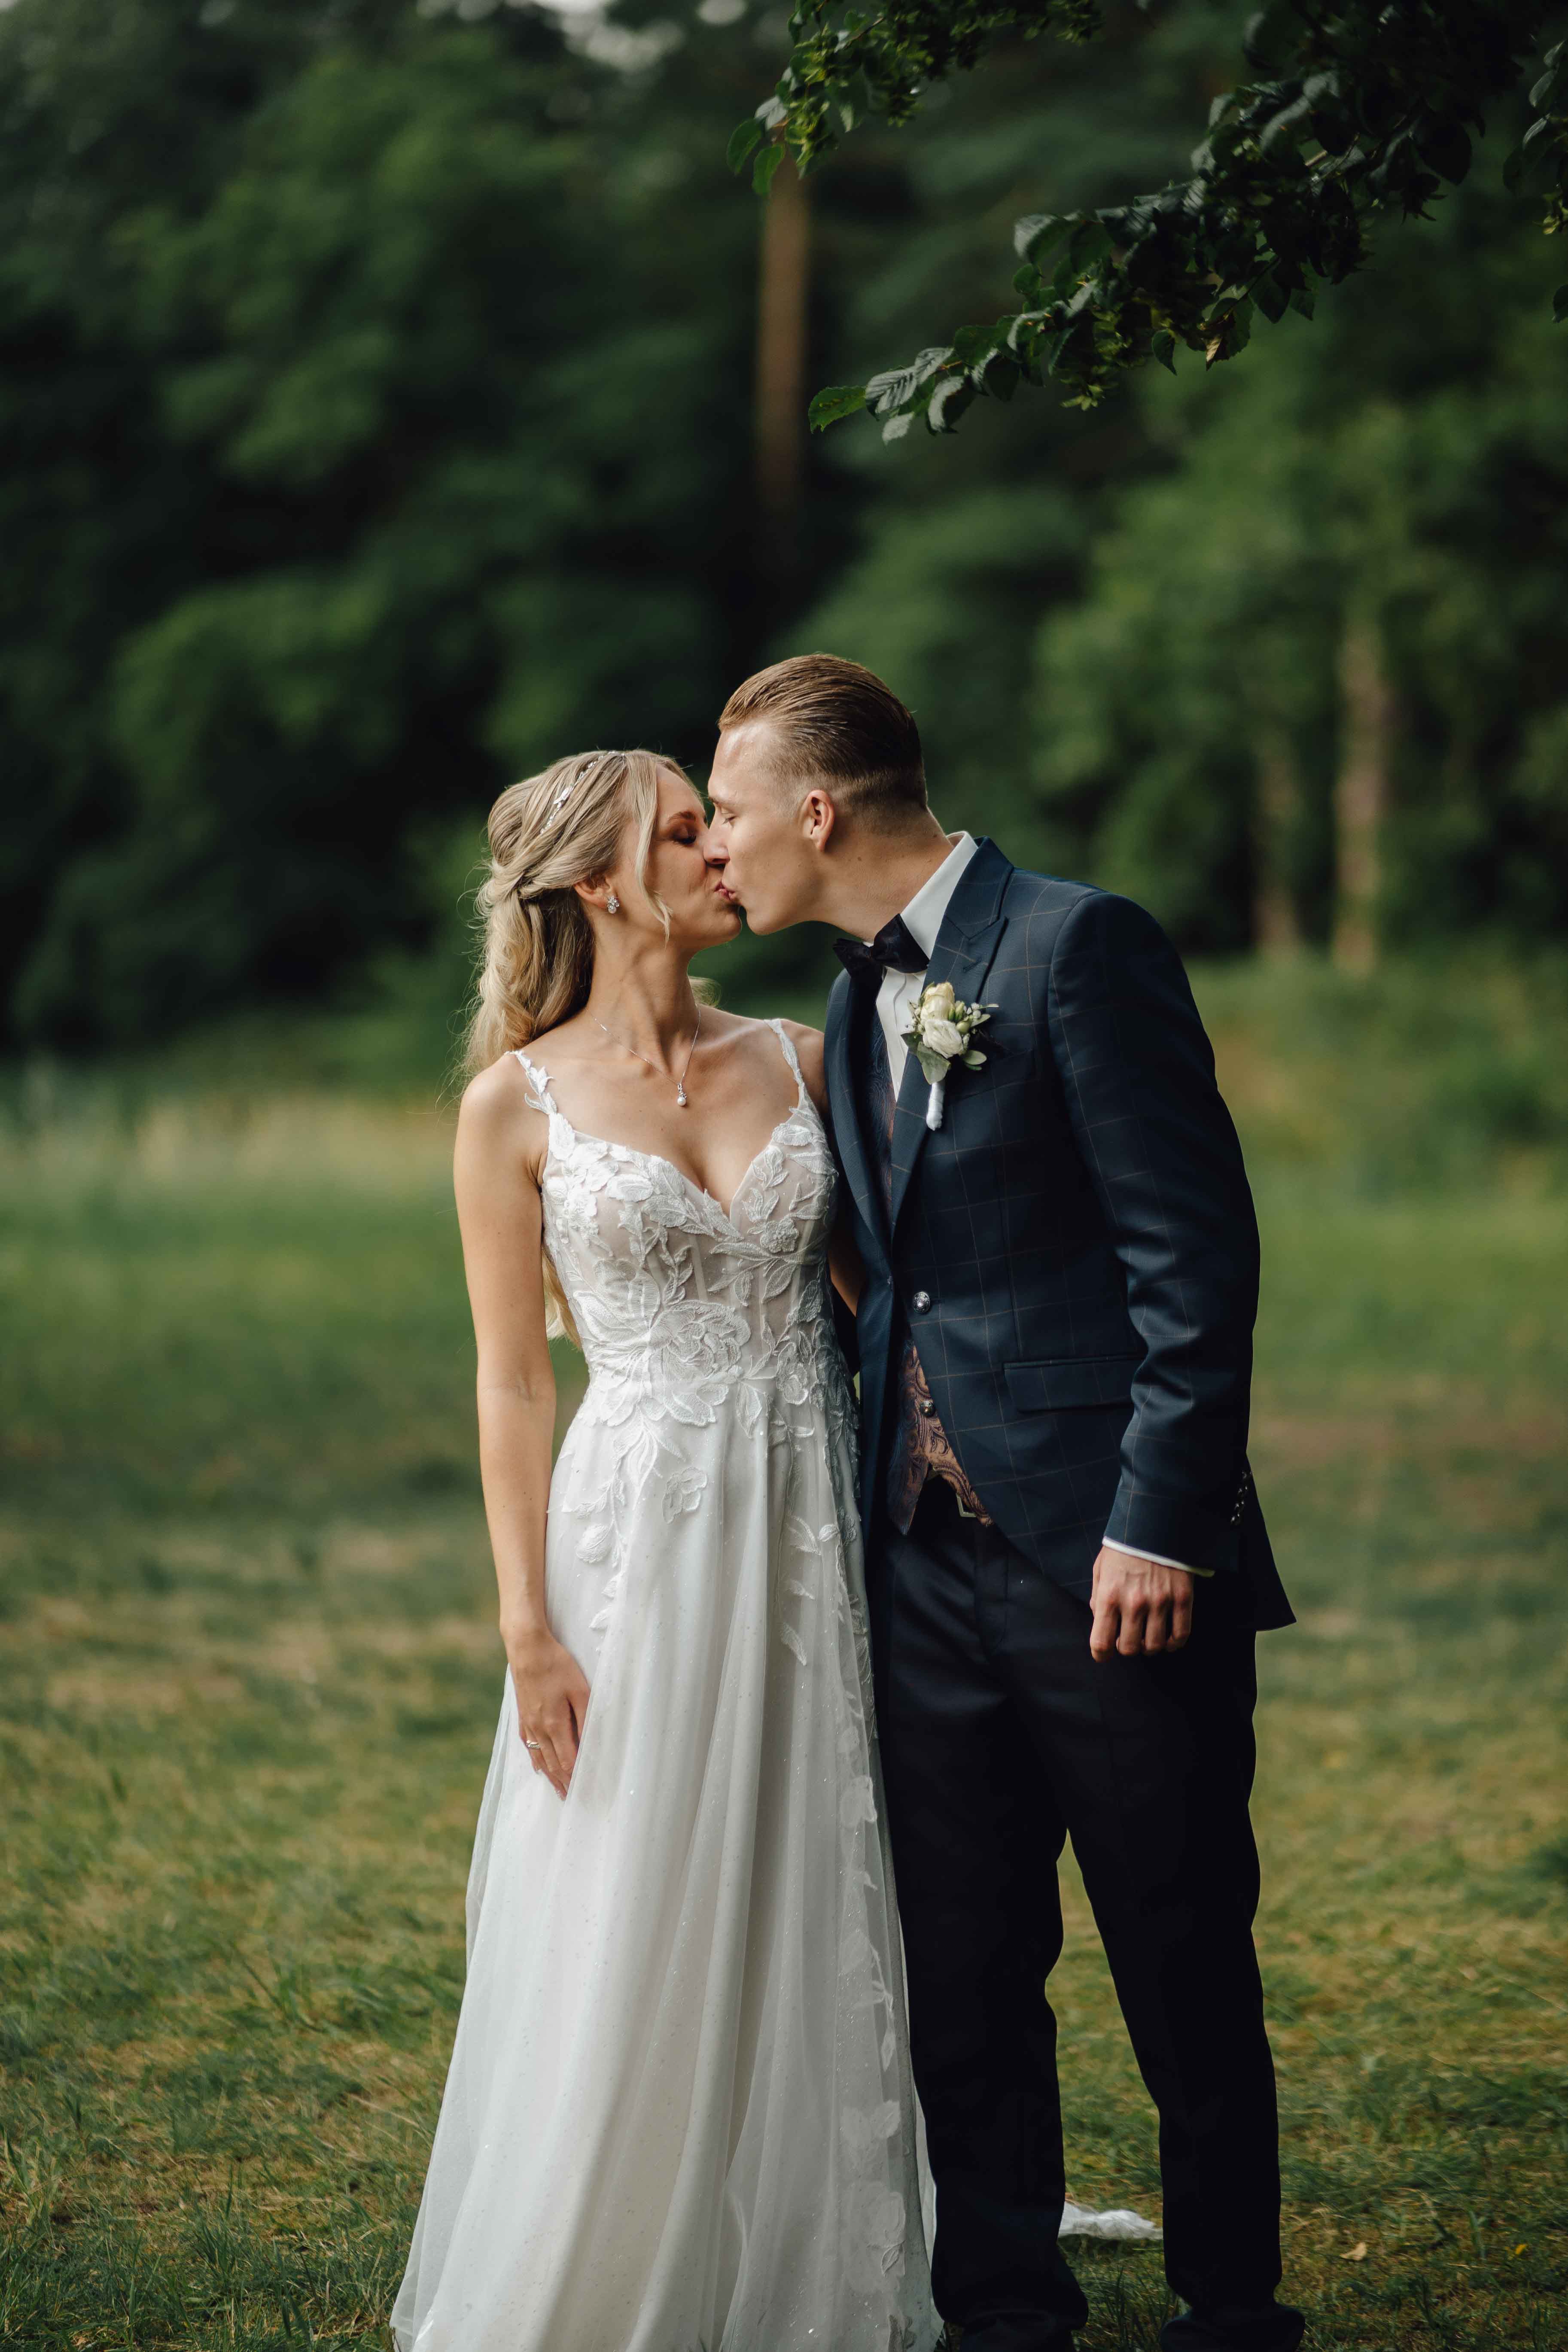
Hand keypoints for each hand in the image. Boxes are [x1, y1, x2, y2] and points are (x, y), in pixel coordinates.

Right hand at [503, 1623, 590, 1797]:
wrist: (526, 1649)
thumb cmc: (556, 1666)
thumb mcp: (579, 1689)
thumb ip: (585, 1718)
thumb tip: (589, 1743)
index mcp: (554, 1724)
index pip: (567, 1760)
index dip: (576, 1776)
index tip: (585, 1789)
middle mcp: (539, 1729)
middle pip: (553, 1763)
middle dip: (563, 1782)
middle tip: (573, 1798)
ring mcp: (528, 1723)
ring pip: (540, 1757)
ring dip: (550, 1776)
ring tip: (558, 1789)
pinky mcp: (522, 1715)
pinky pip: (529, 1745)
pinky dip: (535, 1760)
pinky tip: (538, 1766)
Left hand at [1089, 1547, 1193, 1661]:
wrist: (1156, 1522)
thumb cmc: (1124, 1547)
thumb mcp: (1101, 1569)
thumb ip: (1098, 1597)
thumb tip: (1101, 1621)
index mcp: (1110, 1596)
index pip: (1101, 1642)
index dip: (1101, 1655)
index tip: (1104, 1654)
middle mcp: (1134, 1603)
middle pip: (1129, 1649)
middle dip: (1126, 1648)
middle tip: (1128, 1638)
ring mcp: (1161, 1602)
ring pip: (1155, 1646)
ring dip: (1149, 1647)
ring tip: (1147, 1636)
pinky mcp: (1182, 1599)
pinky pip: (1181, 1634)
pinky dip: (1174, 1643)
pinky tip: (1169, 1639)